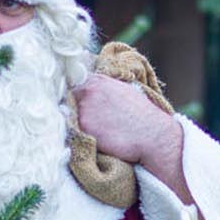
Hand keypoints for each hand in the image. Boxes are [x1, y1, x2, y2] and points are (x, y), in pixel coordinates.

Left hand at [71, 74, 191, 203]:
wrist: (152, 136)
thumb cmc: (142, 116)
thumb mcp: (123, 91)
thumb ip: (103, 88)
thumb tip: (88, 90)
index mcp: (98, 80)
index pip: (72, 82)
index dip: (72, 93)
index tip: (72, 100)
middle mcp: (87, 90)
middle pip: (66, 99)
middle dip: (71, 107)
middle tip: (83, 119)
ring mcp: (84, 108)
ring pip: (68, 116)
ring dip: (75, 122)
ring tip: (94, 131)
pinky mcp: (84, 127)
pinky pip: (73, 132)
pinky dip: (80, 136)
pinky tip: (95, 139)